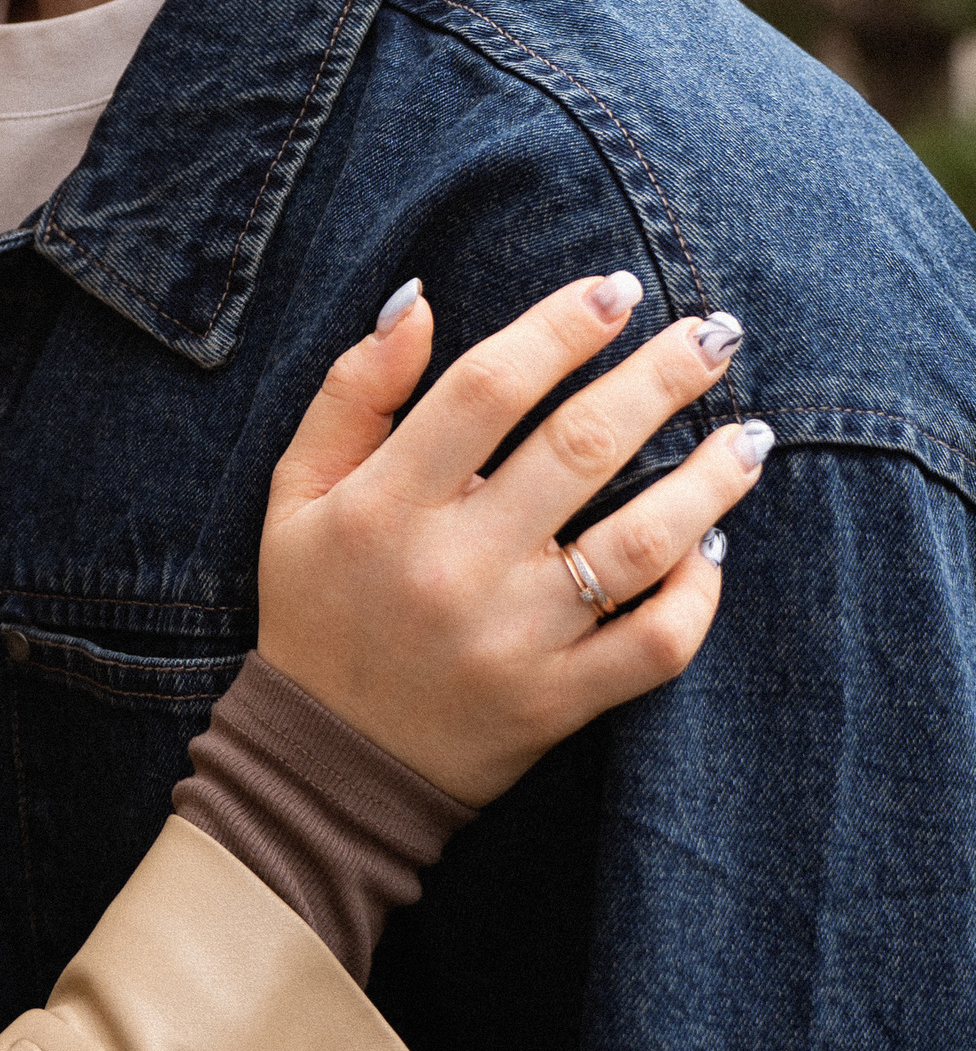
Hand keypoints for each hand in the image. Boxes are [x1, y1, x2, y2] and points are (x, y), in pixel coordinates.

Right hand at [260, 269, 764, 807]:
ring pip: (637, 546)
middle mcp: (453, 566)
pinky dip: (697, 595)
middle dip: (660, 379)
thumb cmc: (319, 604)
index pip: (486, 389)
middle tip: (715, 333)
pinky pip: (652, 645)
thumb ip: (353, 392)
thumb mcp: (300, 491)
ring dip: (707, 482)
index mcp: (386, 504)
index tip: (617, 289)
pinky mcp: (555, 701)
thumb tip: (417, 299)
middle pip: (579, 449)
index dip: (558, 328)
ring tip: (751, 435)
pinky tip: (716, 546)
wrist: (329, 761)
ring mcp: (512, 639)